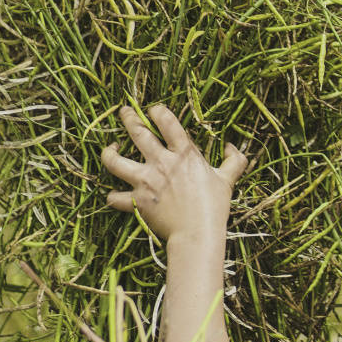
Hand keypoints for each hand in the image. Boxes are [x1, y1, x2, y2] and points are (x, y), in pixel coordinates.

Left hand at [101, 104, 247, 244]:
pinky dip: (113, 196)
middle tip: (124, 111)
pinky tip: (113, 194)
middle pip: (138, 132)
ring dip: (108, 152)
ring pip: (115, 161)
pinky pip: (115, 197)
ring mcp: (146, 181)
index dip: (158, 111)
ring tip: (109, 149)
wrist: (197, 232)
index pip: (167, 121)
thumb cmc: (214, 206)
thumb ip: (234, 161)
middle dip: (129, 118)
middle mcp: (161, 162)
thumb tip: (232, 147)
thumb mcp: (228, 179)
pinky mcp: (137, 201)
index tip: (153, 110)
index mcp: (184, 154)